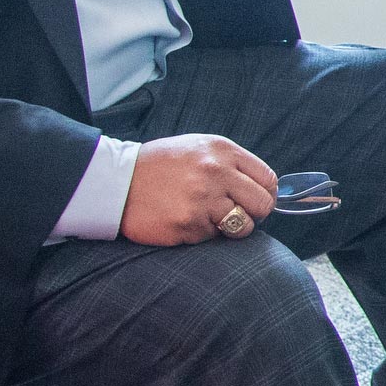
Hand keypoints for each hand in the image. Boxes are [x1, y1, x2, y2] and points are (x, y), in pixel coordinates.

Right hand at [121, 134, 278, 244]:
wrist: (117, 182)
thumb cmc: (161, 167)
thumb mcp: (198, 149)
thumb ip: (230, 164)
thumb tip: (264, 188)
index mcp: (222, 150)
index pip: (267, 178)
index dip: (266, 195)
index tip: (256, 201)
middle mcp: (216, 172)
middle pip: (263, 204)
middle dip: (255, 214)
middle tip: (237, 215)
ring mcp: (202, 199)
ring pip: (243, 226)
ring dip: (230, 228)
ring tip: (208, 218)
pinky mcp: (188, 223)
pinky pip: (212, 237)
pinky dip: (201, 233)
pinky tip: (183, 220)